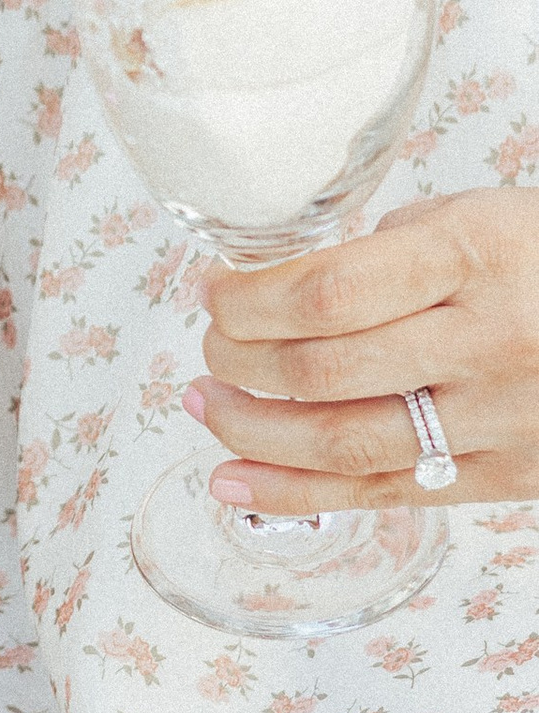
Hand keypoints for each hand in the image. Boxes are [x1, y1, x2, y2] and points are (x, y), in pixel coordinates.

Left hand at [190, 189, 538, 515]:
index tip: (213, 292)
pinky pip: (384, 494)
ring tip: (205, 406)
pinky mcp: (507, 477)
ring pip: (344, 442)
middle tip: (209, 347)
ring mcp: (500, 417)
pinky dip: (294, 494)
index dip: (248, 300)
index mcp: (475, 255)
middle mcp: (488, 340)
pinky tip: (233, 482)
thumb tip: (280, 286)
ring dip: (251, 430)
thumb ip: (390, 252)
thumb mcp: (481, 218)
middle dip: (238, 361)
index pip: (328, 292)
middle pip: (323, 370)